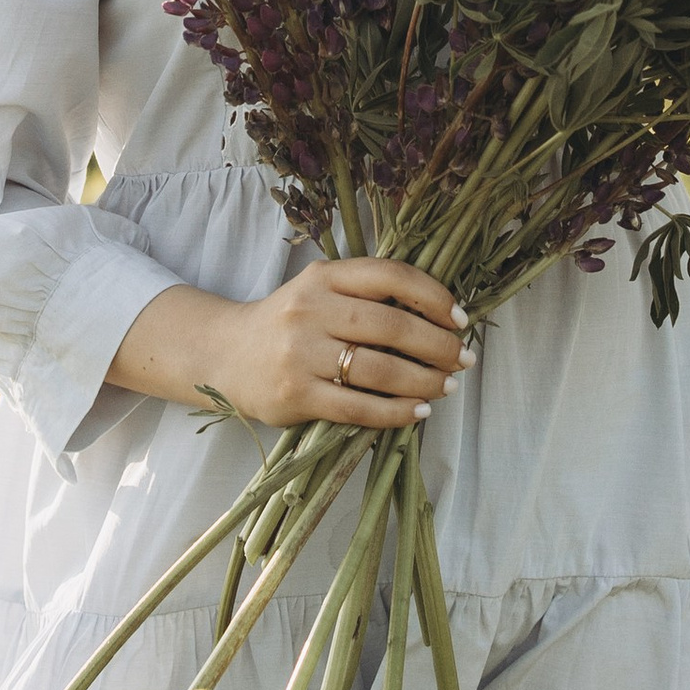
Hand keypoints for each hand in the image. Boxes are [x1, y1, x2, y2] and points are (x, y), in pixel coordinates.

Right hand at [106, 257, 473, 428]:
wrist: (225, 355)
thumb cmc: (288, 323)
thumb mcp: (320, 292)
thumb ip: (366, 295)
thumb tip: (438, 317)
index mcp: (323, 277)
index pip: (390, 276)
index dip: (433, 296)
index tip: (460, 318)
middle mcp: (311, 309)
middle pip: (391, 326)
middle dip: (438, 345)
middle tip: (464, 359)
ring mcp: (301, 353)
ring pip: (380, 370)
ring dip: (424, 381)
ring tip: (446, 387)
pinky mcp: (295, 395)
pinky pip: (358, 407)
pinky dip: (395, 412)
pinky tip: (417, 413)